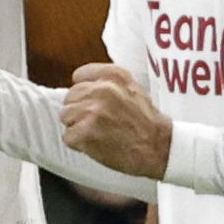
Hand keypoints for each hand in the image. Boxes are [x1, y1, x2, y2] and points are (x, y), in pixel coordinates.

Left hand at [59, 62, 173, 179]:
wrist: (158, 147)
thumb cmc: (146, 121)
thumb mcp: (132, 88)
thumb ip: (108, 83)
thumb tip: (81, 85)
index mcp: (112, 75)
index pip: (79, 77)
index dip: (84, 93)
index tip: (93, 104)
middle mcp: (101, 89)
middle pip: (69, 97)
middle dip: (80, 111)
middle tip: (99, 123)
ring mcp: (91, 111)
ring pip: (65, 116)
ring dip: (78, 127)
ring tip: (98, 134)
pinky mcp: (85, 133)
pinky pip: (68, 137)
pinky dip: (79, 144)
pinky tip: (96, 144)